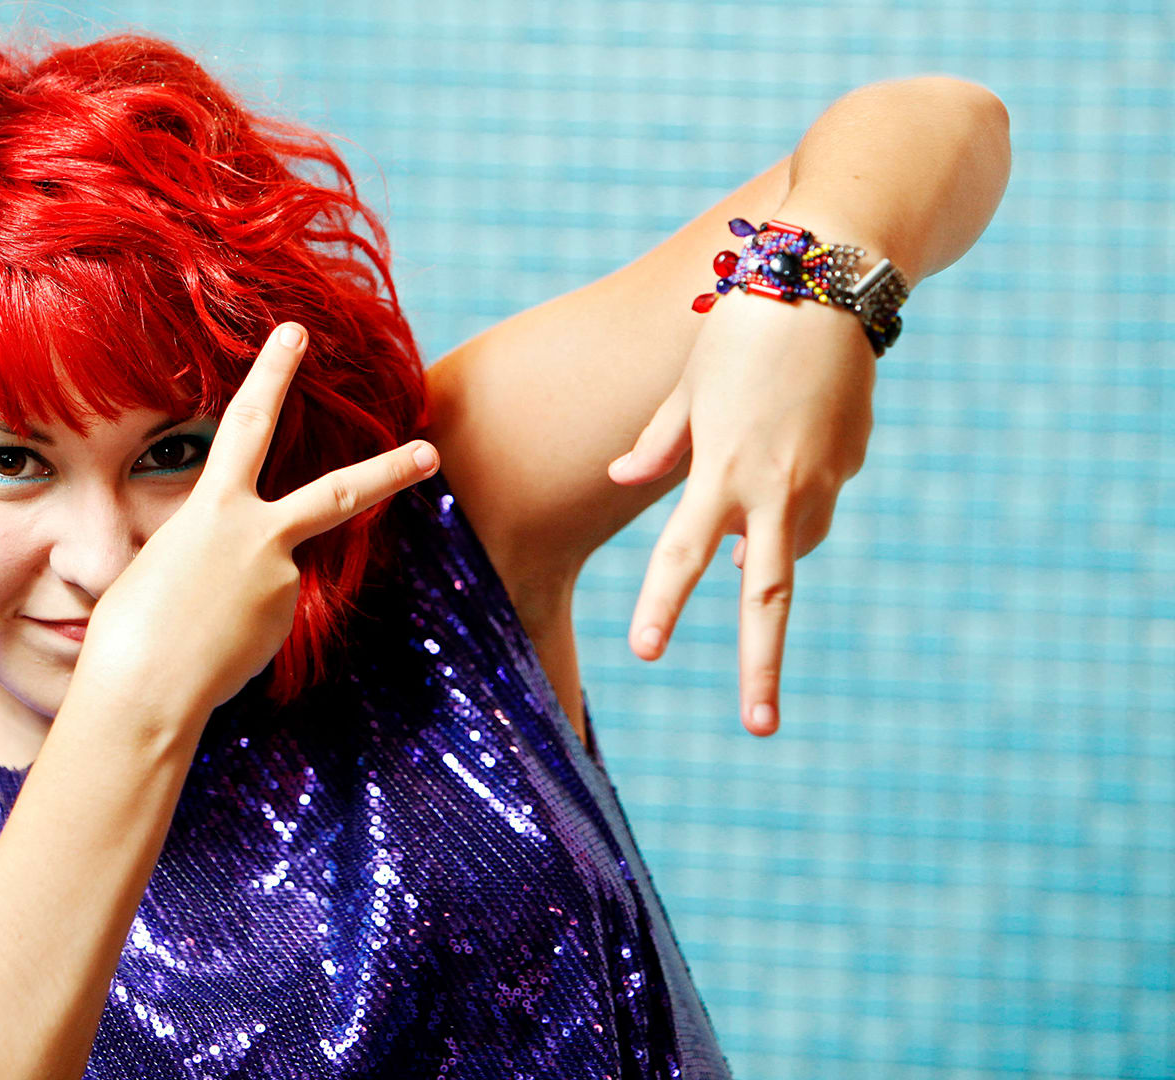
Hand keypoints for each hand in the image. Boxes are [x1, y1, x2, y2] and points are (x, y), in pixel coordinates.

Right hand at [73, 322, 439, 719]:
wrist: (144, 689)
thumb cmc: (129, 628)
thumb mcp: (163, 563)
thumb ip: (209, 549)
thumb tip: (244, 569)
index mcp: (212, 508)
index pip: (247, 424)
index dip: (272, 374)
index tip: (295, 334)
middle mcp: (257, 536)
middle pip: (337, 493)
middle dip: (388, 472)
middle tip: (430, 453)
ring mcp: (279, 581)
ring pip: (278, 568)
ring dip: (249, 589)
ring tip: (205, 623)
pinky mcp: (284, 622)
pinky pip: (265, 611)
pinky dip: (239, 624)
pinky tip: (211, 646)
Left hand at [606, 297, 874, 735]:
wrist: (831, 278)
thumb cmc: (744, 328)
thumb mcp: (688, 387)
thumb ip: (657, 444)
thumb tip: (623, 481)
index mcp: (722, 473)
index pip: (681, 557)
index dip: (662, 607)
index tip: (645, 653)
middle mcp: (776, 489)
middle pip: (768, 599)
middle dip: (763, 670)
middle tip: (759, 728)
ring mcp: (822, 480)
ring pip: (793, 548)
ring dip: (768, 551)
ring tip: (746, 513)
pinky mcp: (852, 461)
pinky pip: (814, 502)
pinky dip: (792, 500)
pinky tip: (783, 454)